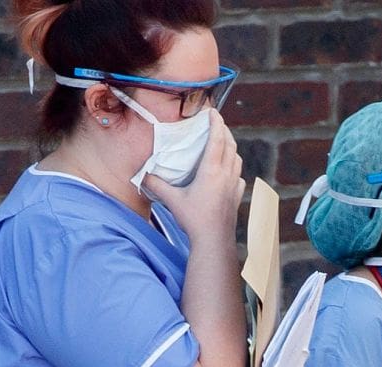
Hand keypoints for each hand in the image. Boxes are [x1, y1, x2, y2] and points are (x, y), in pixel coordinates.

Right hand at [144, 109, 244, 239]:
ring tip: (223, 143)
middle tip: (217, 123)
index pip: (217, 139)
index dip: (216, 123)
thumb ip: (157, 185)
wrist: (214, 241)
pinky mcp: (237, 196)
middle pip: (231, 145)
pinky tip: (229, 172)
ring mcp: (234, 185)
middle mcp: (226, 175)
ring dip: (231, 147)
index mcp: (212, 171)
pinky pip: (239, 176)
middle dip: (225, 131)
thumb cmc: (194, 220)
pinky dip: (235, 168)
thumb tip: (142, 175)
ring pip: (237, 159)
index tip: (213, 112)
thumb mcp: (172, 200)